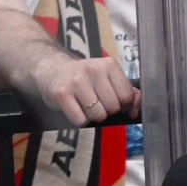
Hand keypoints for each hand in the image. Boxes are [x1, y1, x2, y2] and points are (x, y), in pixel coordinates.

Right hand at [24, 51, 139, 127]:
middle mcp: (93, 70)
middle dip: (105, 110)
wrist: (51, 70)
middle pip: (113, 108)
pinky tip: (73, 107)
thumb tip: (135, 110)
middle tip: (93, 100)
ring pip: (98, 115)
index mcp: (108, 65)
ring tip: (83, 103)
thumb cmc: (83, 79)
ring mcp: (77, 81)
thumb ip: (127, 92)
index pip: (127, 96)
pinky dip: (78, 119)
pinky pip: (80, 120)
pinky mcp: (62, 94)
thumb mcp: (106, 78)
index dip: (120, 104)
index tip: (110, 99)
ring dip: (91, 116)